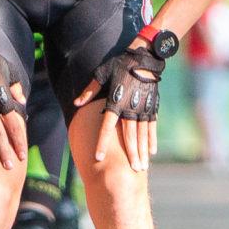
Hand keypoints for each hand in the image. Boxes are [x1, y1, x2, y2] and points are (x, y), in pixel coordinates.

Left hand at [74, 40, 164, 171]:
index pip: (107, 127)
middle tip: (132, 170)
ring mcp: (143, 109)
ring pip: (142, 135)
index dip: (102, 142)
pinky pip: (152, 127)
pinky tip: (151, 152)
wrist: (145, 57)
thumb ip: (89, 91)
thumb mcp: (101, 75)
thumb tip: (76, 103)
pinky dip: (152, 140)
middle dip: (130, 154)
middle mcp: (130, 108)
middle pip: (129, 136)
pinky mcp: (152, 107)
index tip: (98, 157)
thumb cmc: (119, 66)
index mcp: (115, 102)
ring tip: (141, 167)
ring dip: (142, 151)